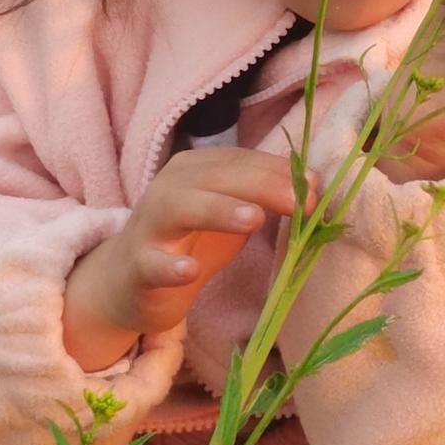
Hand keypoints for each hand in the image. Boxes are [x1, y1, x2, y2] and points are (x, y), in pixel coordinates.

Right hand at [102, 147, 319, 335]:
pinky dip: (169, 266)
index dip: (276, 170)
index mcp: (193, 171)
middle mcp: (168, 190)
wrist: (128, 283)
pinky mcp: (138, 268)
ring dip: (217, 210)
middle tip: (300, 201)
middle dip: (260, 185)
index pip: (237, 161)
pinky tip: (190, 271)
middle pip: (213, 178)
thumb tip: (313, 185)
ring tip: (254, 219)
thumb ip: (263, 197)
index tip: (315, 185)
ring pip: (178, 208)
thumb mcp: (228, 215)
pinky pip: (150, 265)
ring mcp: (150, 228)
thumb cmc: (187, 243)